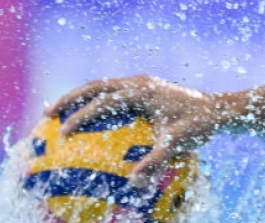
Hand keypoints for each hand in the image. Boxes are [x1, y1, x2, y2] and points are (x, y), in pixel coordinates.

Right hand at [45, 75, 222, 187]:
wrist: (217, 110)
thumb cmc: (199, 125)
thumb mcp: (178, 143)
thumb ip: (156, 160)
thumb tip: (134, 183)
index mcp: (143, 90)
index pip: (105, 101)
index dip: (83, 115)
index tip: (64, 132)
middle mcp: (138, 83)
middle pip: (95, 86)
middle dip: (69, 99)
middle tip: (47, 117)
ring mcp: (139, 84)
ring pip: (101, 87)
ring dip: (78, 98)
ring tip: (56, 116)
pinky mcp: (142, 90)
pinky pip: (112, 95)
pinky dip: (94, 105)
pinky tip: (85, 124)